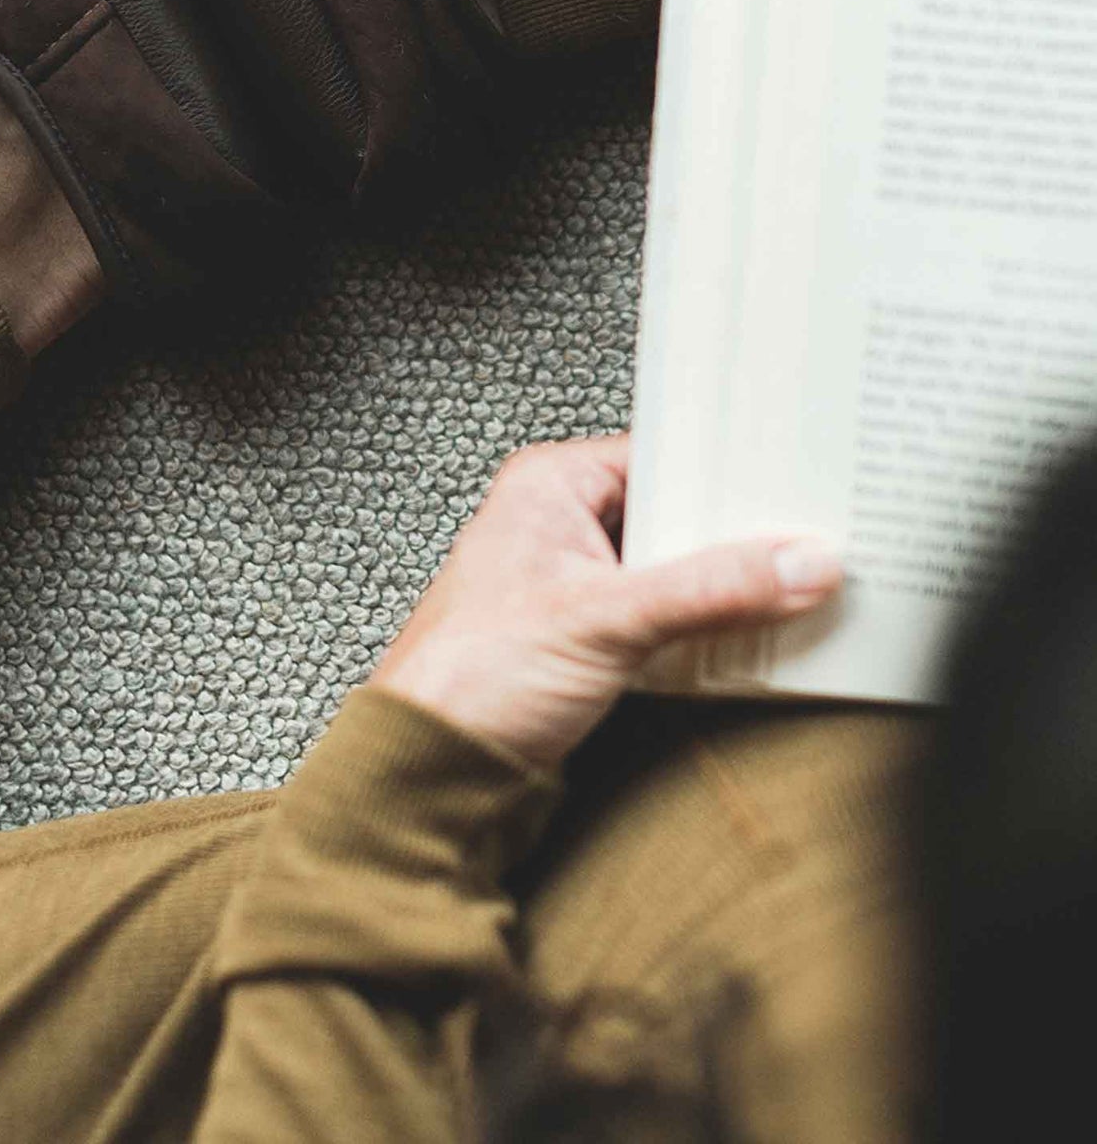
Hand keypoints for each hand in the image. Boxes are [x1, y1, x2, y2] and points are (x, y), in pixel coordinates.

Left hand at [371, 435, 841, 769]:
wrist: (427, 777)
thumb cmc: (469, 678)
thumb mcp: (607, 620)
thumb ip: (711, 591)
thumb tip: (798, 563)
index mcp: (550, 485)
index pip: (665, 456)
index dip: (730, 476)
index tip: (797, 493)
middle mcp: (562, 525)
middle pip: (678, 518)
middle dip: (734, 543)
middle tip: (806, 552)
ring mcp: (578, 585)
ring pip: (677, 574)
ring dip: (722, 594)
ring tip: (788, 595)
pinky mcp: (591, 641)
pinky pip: (667, 621)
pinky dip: (704, 634)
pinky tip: (745, 643)